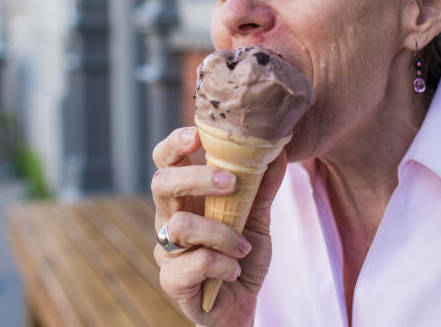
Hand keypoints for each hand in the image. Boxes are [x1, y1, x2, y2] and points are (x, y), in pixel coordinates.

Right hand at [151, 127, 286, 326]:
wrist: (241, 305)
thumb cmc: (242, 257)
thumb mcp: (258, 219)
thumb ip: (262, 187)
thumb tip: (279, 150)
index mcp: (186, 197)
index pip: (167, 161)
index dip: (175, 143)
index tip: (198, 135)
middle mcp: (169, 219)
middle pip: (161, 183)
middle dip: (196, 178)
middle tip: (230, 183)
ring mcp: (167, 250)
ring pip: (180, 226)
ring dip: (220, 233)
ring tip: (244, 245)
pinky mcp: (172, 281)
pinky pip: (193, 263)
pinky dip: (221, 263)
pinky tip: (234, 269)